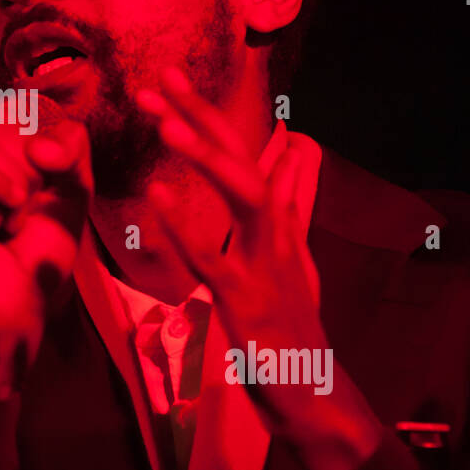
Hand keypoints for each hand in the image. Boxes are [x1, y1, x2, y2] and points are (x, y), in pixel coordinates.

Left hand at [137, 67, 384, 469]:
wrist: (311, 390)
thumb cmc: (291, 321)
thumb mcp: (293, 253)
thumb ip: (296, 200)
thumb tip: (298, 149)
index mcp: (278, 221)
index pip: (244, 154)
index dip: (209, 115)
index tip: (172, 79)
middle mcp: (276, 232)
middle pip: (244, 159)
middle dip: (204, 116)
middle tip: (161, 78)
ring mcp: (265, 265)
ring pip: (245, 196)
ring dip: (207, 156)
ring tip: (166, 122)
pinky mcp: (247, 303)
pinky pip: (214, 260)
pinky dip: (185, 227)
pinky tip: (158, 198)